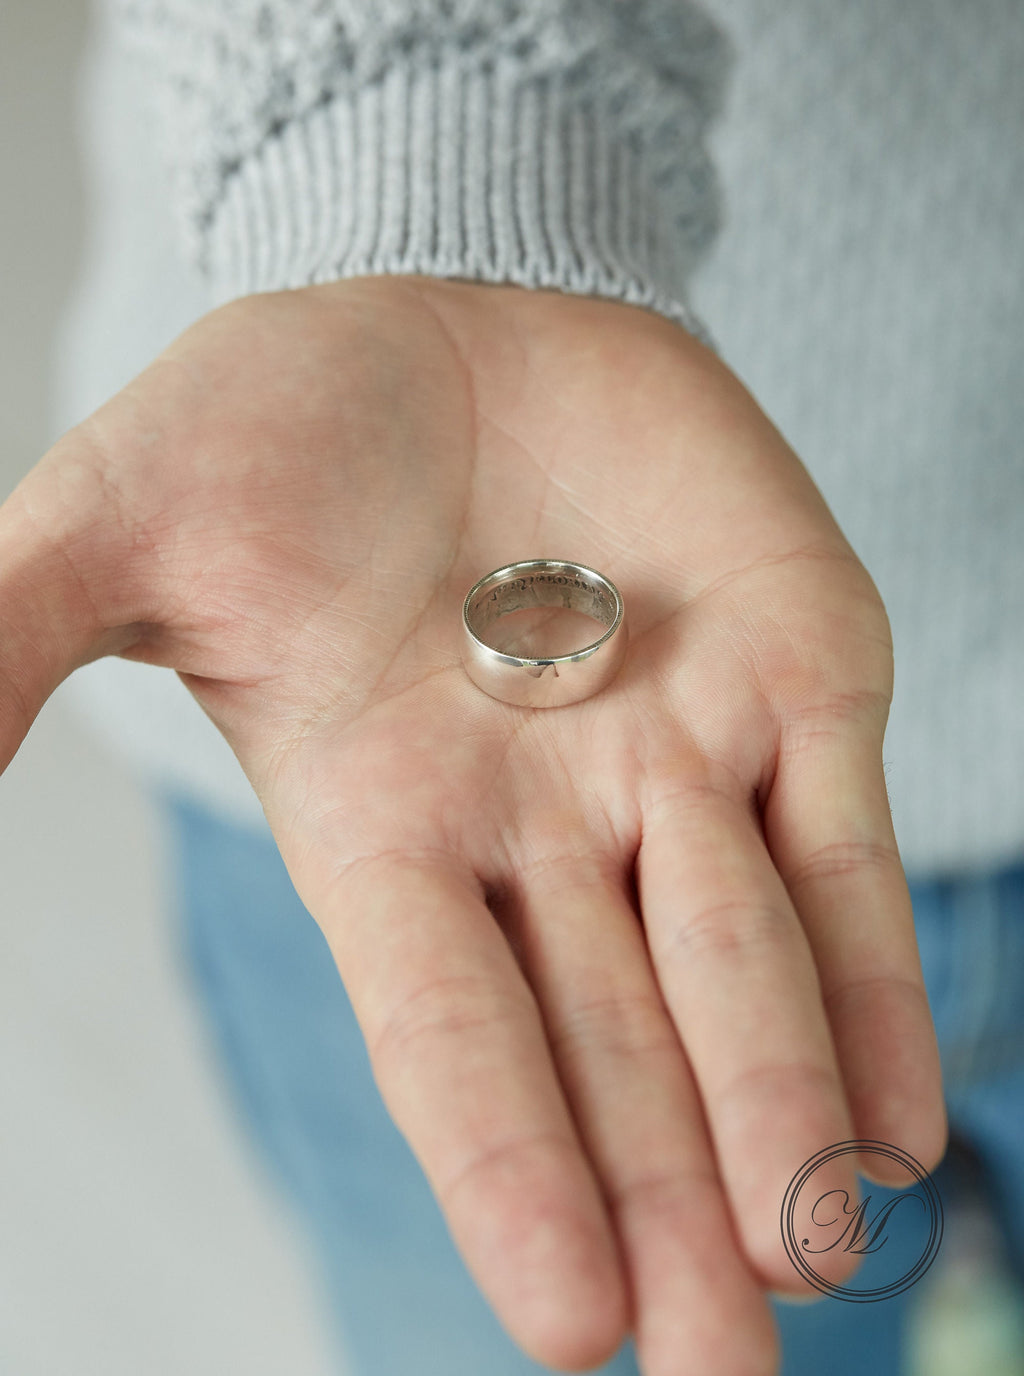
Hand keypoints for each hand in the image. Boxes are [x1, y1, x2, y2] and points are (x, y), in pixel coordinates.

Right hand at [0, 275, 944, 1374]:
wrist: (445, 296)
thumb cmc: (271, 412)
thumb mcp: (119, 516)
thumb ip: (13, 636)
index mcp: (384, 823)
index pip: (449, 1028)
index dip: (505, 1164)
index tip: (568, 1318)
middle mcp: (539, 826)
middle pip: (612, 1043)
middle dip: (666, 1201)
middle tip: (716, 1374)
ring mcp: (678, 753)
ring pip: (740, 961)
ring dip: (779, 1107)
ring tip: (812, 1256)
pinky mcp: (793, 674)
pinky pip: (839, 849)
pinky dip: (872, 975)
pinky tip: (899, 1117)